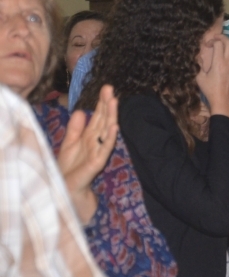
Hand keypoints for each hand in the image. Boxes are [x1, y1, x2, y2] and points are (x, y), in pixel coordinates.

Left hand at [57, 84, 118, 222]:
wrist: (66, 189)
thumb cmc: (69, 169)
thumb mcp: (69, 144)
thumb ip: (75, 128)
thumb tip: (80, 111)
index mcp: (89, 136)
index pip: (98, 116)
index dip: (101, 103)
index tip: (106, 88)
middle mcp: (96, 141)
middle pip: (103, 120)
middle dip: (107, 104)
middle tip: (110, 88)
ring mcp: (98, 151)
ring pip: (106, 130)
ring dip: (110, 116)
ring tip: (114, 101)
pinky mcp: (97, 162)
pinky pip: (105, 148)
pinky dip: (109, 137)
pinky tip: (113, 126)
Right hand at [196, 35, 228, 116]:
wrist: (223, 101)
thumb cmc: (210, 90)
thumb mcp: (200, 77)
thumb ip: (201, 66)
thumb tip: (202, 59)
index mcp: (219, 62)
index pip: (219, 43)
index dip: (212, 40)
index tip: (207, 45)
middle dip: (223, 37)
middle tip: (216, 39)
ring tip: (223, 46)